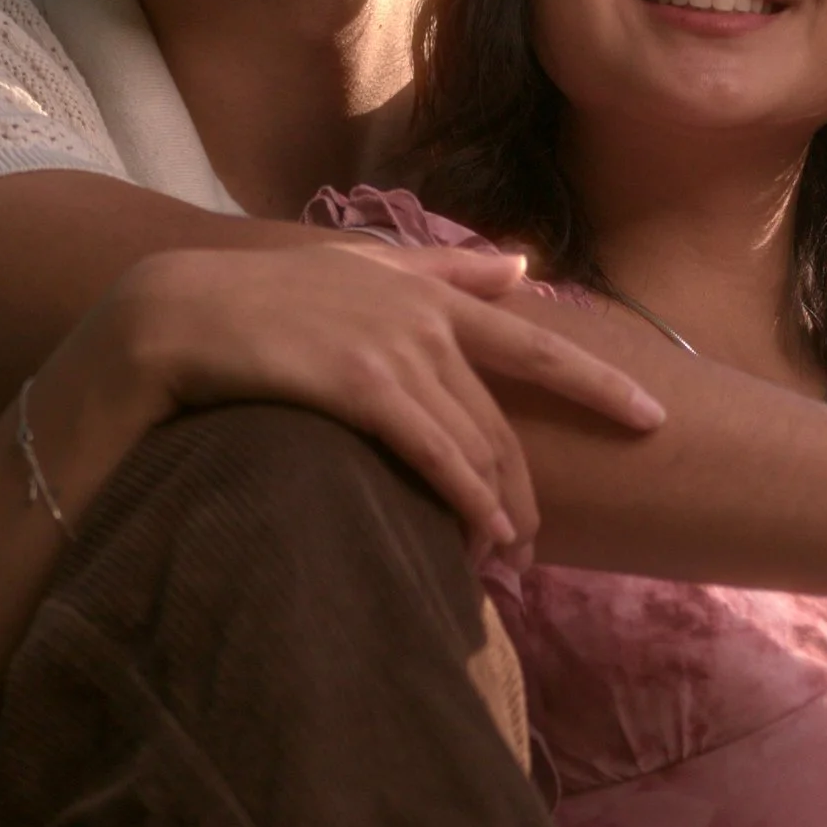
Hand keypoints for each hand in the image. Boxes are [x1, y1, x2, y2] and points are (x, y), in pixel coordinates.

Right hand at [79, 236, 664, 560]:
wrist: (173, 316)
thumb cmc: (259, 298)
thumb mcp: (356, 264)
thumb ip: (441, 267)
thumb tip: (522, 263)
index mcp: (425, 290)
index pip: (534, 339)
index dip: (598, 383)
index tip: (654, 417)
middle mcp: (421, 316)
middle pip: (504, 417)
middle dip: (530, 488)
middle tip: (539, 551)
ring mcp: (394, 348)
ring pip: (475, 444)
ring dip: (500, 510)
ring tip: (511, 563)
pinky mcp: (362, 386)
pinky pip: (436, 455)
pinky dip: (468, 500)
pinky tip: (482, 538)